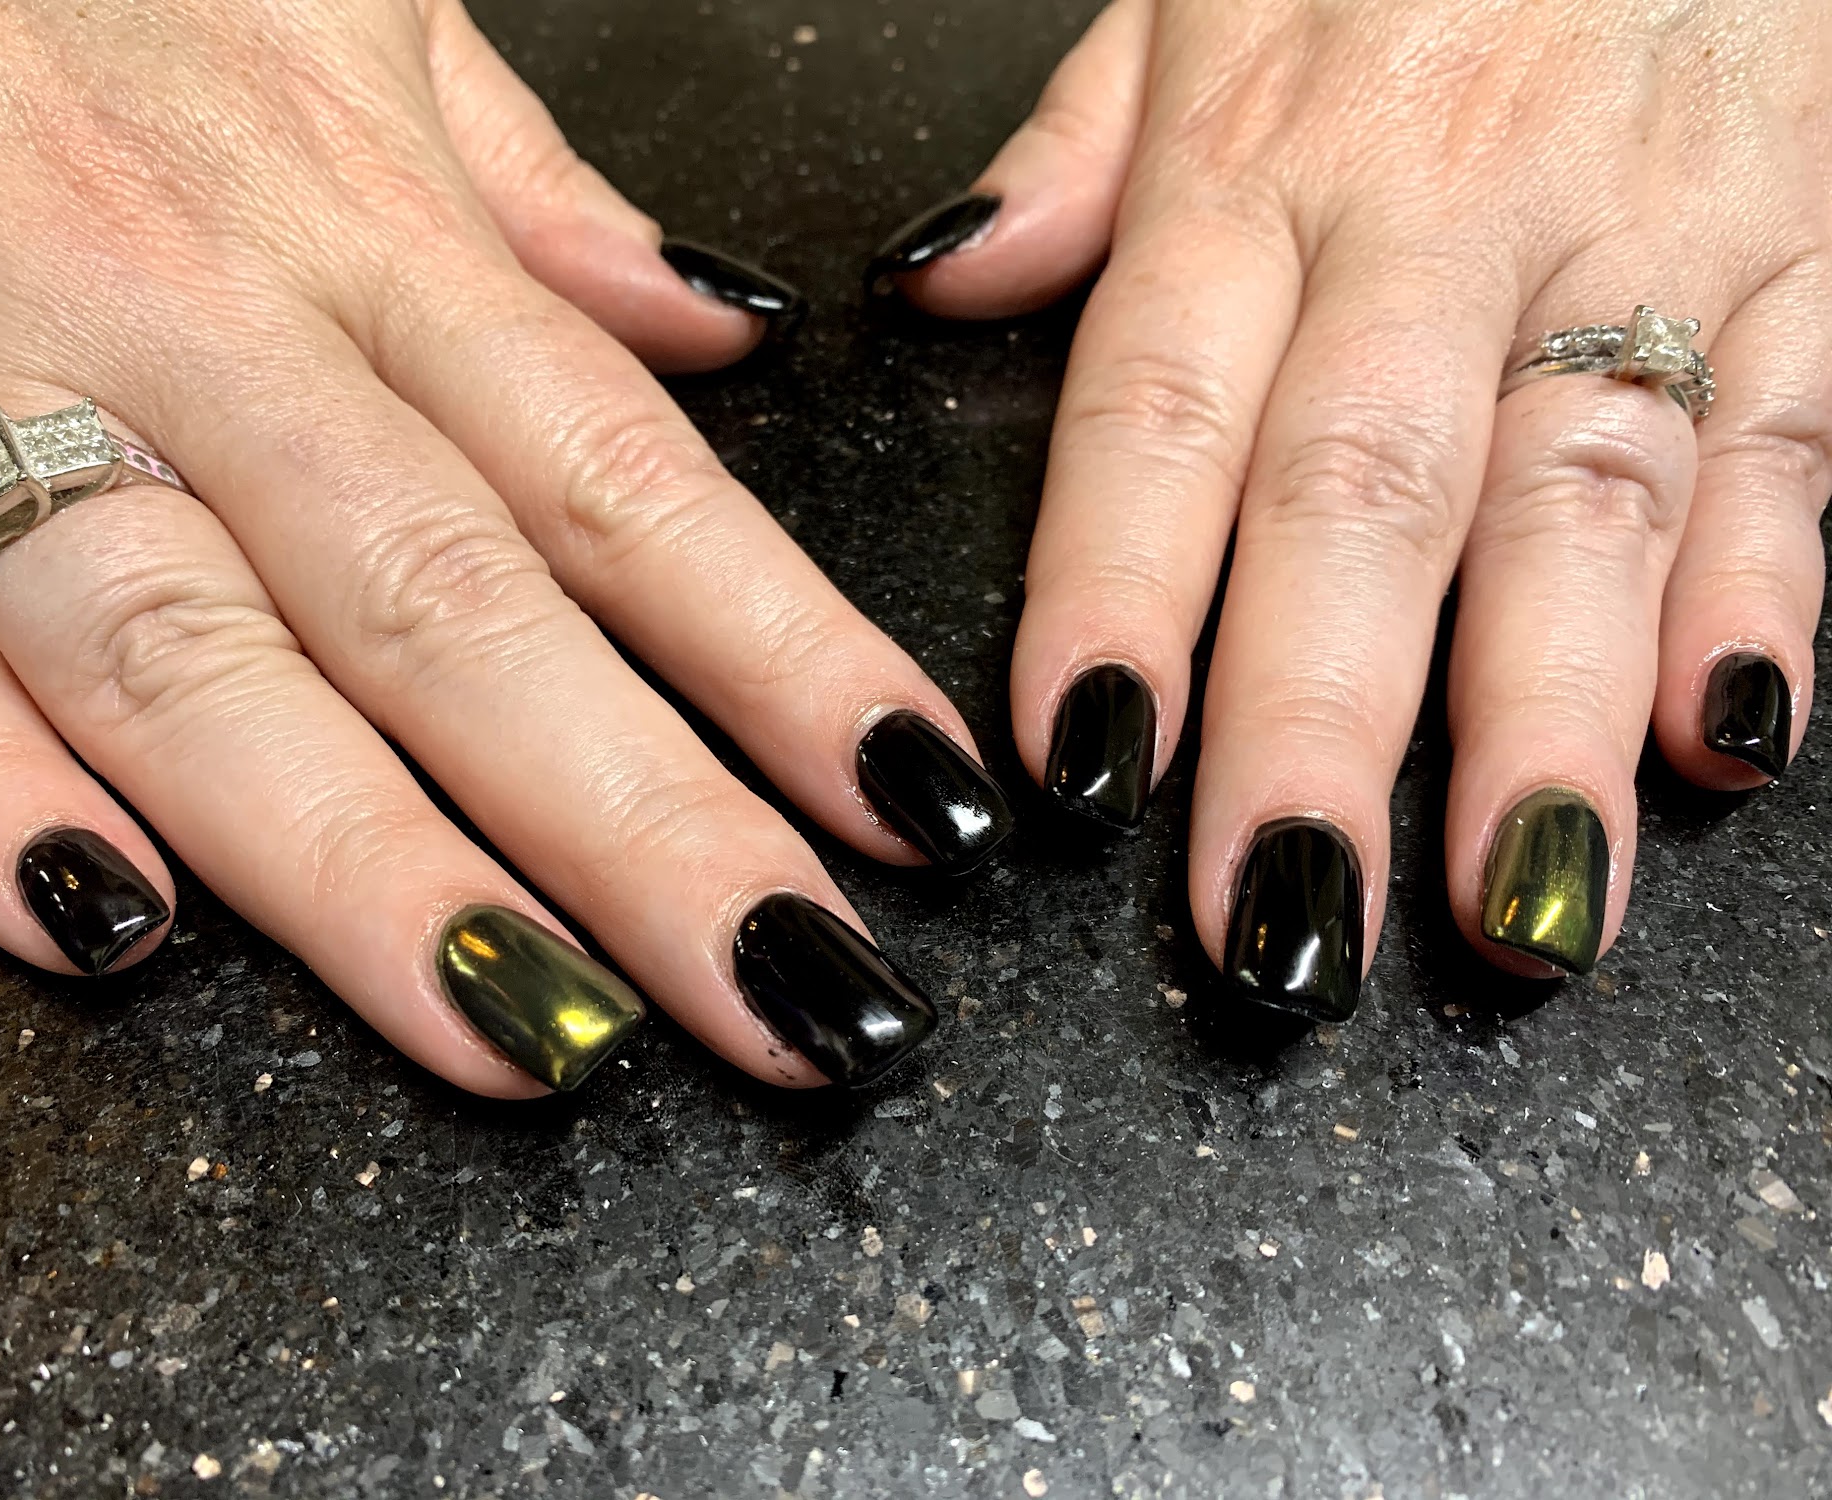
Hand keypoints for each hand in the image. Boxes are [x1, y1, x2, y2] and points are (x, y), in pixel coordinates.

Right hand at [0, 0, 1015, 1095]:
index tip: (913, 801)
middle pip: (447, 614)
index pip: (621, 480)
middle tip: (793, 993)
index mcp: (361, 219)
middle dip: (634, 831)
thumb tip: (723, 334)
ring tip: (529, 1032)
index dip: (788, 658)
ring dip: (364, 876)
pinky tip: (121, 936)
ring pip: (191, 665)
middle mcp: (198, 324)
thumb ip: (545, 196)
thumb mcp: (368, 12)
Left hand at [882, 0, 1831, 1016]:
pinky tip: (1719, 737)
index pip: (1156, 409)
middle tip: (1283, 922)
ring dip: (1544, 716)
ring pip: (1582, 496)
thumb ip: (1077, 147)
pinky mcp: (1807, 234)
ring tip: (1514, 903)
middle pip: (1360, 496)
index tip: (1079, 768)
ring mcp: (1634, 230)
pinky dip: (1762, 590)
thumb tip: (939, 277)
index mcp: (1258, 152)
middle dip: (1317, 727)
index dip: (1114, 597)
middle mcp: (1437, 208)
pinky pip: (1791, 431)